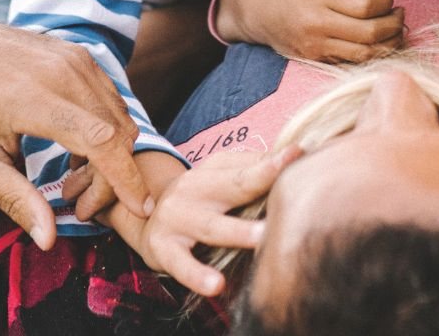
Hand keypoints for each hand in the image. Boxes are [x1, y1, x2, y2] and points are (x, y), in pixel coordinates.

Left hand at [0, 16, 150, 249]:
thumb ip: (16, 200)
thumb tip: (49, 241)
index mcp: (33, 100)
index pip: (100, 141)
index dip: (126, 178)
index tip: (141, 208)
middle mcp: (62, 72)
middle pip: (117, 133)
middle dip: (113, 176)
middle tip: (80, 204)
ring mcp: (74, 58)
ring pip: (119, 114)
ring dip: (111, 153)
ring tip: (73, 178)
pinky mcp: (79, 54)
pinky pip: (109, 97)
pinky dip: (106, 128)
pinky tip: (76, 149)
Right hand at [120, 147, 298, 296]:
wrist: (141, 219)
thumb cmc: (198, 200)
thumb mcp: (217, 180)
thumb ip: (251, 171)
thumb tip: (295, 159)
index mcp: (212, 170)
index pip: (247, 165)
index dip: (272, 162)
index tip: (298, 154)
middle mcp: (193, 188)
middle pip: (232, 186)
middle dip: (259, 182)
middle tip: (290, 188)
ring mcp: (176, 217)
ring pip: (212, 226)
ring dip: (238, 232)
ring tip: (263, 238)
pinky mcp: (161, 248)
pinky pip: (181, 264)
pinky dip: (197, 275)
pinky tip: (216, 285)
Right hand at [215, 0, 404, 61]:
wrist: (258, 6)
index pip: (367, 6)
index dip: (387, 3)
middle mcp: (316, 21)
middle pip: (370, 32)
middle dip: (394, 24)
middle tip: (400, 14)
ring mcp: (314, 44)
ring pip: (364, 54)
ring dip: (389, 44)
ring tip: (394, 29)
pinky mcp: (314, 59)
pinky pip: (351, 62)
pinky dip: (371, 55)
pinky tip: (377, 41)